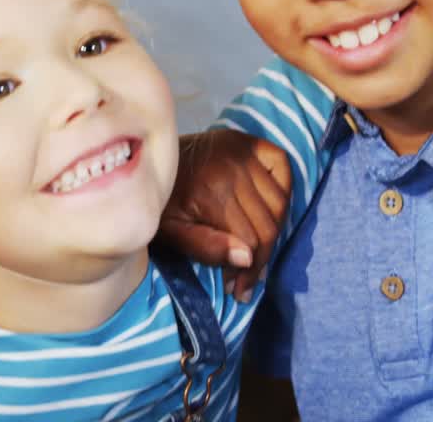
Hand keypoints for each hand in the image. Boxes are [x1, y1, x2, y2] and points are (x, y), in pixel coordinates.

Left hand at [158, 129, 291, 301]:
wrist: (147, 163)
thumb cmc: (159, 202)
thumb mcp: (170, 232)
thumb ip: (205, 247)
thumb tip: (246, 259)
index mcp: (211, 191)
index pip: (251, 240)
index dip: (248, 272)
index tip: (239, 290)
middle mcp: (232, 168)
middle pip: (268, 225)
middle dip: (260, 260)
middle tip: (247, 281)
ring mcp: (242, 151)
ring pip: (278, 203)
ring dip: (274, 232)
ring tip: (257, 252)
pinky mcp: (248, 142)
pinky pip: (283, 167)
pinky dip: (285, 190)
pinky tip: (272, 211)